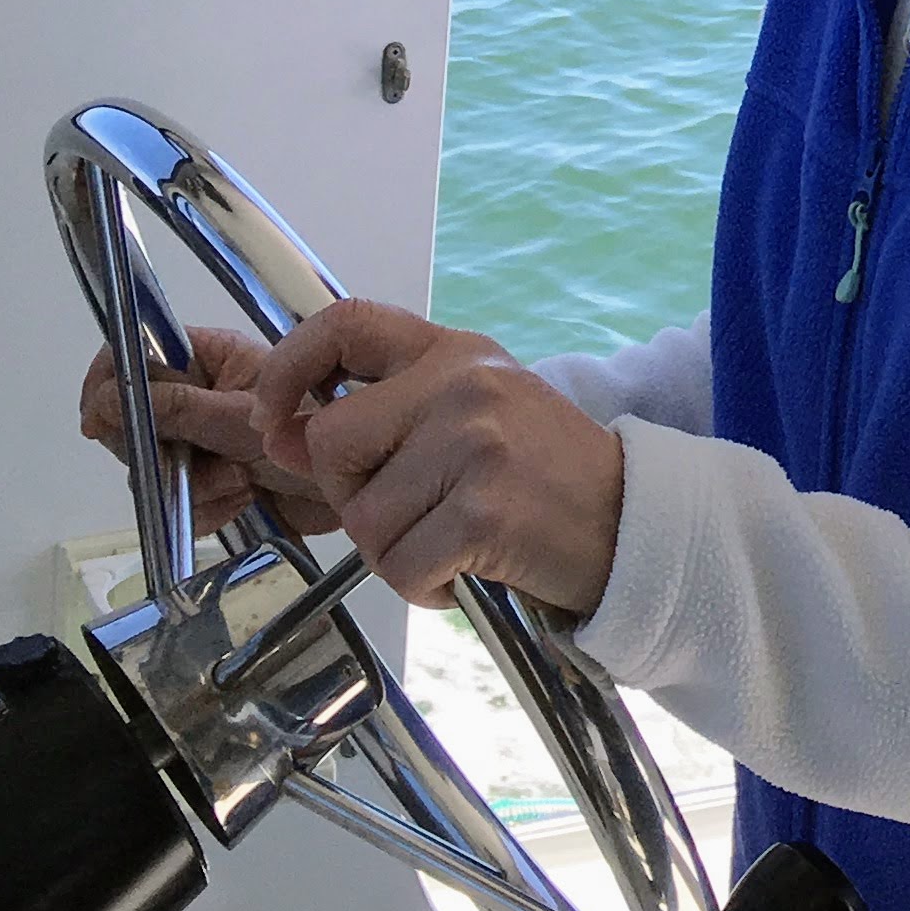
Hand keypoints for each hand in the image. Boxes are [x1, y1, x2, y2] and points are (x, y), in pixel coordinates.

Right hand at [75, 324, 340, 534]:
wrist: (360, 487)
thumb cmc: (317, 432)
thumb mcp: (243, 418)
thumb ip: (176, 409)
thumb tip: (106, 399)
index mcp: (209, 360)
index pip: (136, 355)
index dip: (109, 384)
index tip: (100, 421)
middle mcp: (200, 397)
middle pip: (132, 420)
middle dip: (156, 450)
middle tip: (191, 458)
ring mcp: (204, 442)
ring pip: (152, 468)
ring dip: (189, 485)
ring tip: (238, 482)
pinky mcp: (213, 484)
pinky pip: (177, 501)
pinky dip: (204, 509)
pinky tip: (240, 504)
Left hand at [239, 296, 628, 613]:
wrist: (634, 523)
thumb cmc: (547, 475)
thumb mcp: (477, 413)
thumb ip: (392, 412)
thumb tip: (287, 434)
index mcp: (455, 353)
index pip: (347, 322)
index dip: (290, 365)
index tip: (275, 417)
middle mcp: (462, 386)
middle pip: (332, 441)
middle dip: (350, 493)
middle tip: (410, 511)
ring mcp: (475, 445)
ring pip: (363, 519)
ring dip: (395, 552)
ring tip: (451, 543)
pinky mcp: (483, 512)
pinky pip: (400, 567)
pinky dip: (424, 588)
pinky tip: (465, 572)